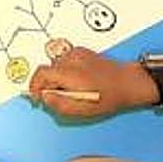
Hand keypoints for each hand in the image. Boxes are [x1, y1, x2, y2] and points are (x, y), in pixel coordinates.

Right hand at [28, 47, 155, 117]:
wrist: (128, 82)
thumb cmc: (109, 97)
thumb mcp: (82, 110)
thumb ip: (59, 104)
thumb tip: (44, 97)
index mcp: (69, 73)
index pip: (40, 74)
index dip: (35, 86)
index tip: (37, 96)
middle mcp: (70, 60)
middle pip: (47, 70)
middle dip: (48, 84)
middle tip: (58, 97)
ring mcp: (76, 53)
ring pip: (55, 66)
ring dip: (57, 77)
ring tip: (72, 89)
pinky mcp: (82, 51)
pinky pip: (65, 61)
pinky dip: (66, 70)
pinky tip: (79, 79)